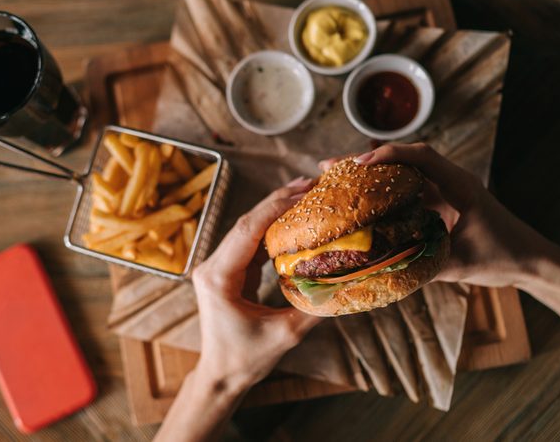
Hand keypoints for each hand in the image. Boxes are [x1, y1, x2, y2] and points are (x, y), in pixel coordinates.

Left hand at [191, 177, 321, 390]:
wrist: (221, 375)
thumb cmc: (246, 359)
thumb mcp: (285, 335)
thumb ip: (313, 307)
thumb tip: (347, 283)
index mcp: (218, 277)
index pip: (248, 230)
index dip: (276, 208)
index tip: (304, 191)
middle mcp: (212, 266)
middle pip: (247, 223)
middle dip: (278, 201)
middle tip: (310, 183)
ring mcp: (218, 266)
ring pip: (248, 229)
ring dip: (275, 211)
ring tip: (306, 194)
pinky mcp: (228, 271)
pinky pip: (251, 243)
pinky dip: (272, 230)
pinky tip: (294, 219)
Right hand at [319, 143, 559, 319]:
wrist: (529, 259)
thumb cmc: (503, 256)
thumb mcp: (461, 262)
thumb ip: (424, 263)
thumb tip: (380, 269)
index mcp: (459, 185)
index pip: (421, 157)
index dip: (389, 155)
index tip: (360, 163)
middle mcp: (448, 182)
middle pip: (403, 160)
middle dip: (365, 160)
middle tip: (329, 166)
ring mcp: (442, 192)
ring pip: (401, 174)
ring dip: (370, 174)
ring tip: (335, 178)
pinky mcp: (438, 204)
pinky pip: (405, 191)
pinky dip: (381, 192)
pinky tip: (359, 200)